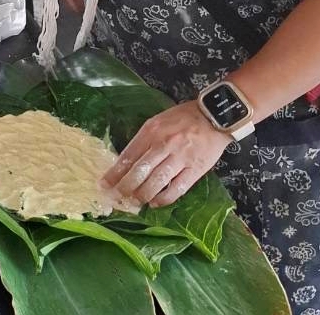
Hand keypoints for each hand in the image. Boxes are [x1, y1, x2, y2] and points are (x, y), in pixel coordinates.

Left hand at [102, 101, 231, 207]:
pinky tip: (154, 203)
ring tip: (134, 202)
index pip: (128, 156)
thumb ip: (143, 140)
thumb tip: (128, 161)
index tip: (105, 184)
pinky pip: (177, 188)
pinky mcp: (195, 169)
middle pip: (140, 171)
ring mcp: (180, 158)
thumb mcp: (157, 122)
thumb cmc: (183, 118)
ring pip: (156, 182)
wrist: (214, 116)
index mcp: (151, 131)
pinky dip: (164, 198)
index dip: (115, 173)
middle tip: (116, 197)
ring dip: (142, 195)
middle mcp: (163, 145)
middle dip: (125, 187)